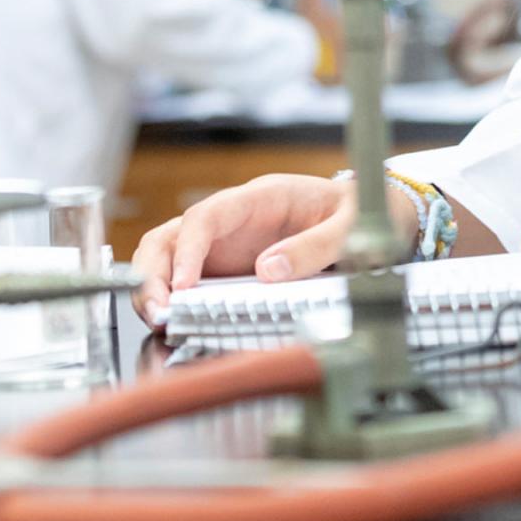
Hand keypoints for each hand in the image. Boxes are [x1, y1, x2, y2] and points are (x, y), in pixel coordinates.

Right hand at [130, 173, 355, 328]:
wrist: (367, 213)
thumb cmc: (355, 212)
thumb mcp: (350, 225)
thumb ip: (315, 246)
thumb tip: (269, 271)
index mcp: (261, 197)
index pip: (207, 215)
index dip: (189, 249)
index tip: (185, 285)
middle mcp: (232, 219)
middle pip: (172, 236)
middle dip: (154, 272)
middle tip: (160, 312)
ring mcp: (224, 243)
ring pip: (168, 257)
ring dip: (155, 288)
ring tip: (162, 322)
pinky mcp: (225, 267)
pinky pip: (186, 279)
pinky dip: (173, 300)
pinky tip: (177, 323)